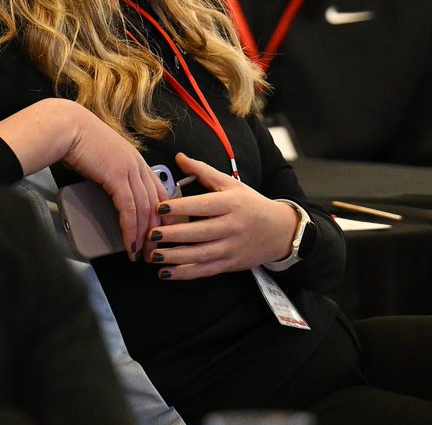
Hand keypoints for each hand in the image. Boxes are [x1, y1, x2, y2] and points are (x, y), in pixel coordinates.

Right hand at [0, 99, 165, 260]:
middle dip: (156, 229)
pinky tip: (129, 243)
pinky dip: (130, 230)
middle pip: (156, 202)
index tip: (160, 231)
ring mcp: (129, 169)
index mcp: (136, 159)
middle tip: (153, 249)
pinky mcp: (117, 176)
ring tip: (139, 253)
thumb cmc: (79, 140)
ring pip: (144, 208)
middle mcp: (138, 164)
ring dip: (142, 235)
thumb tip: (114, 190)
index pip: (159, 190)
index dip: (162, 213)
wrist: (67, 128)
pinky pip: (129, 209)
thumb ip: (114, 171)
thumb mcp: (104, 156)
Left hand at [144, 153, 298, 279]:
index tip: (159, 206)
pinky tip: (165, 272)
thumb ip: (203, 171)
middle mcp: (232, 226)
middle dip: (173, 234)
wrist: (280, 231)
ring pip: (200, 254)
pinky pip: (205, 270)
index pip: (203, 205)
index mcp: (231, 203)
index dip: (181, 207)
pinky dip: (185, 273)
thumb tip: (179, 157)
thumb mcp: (231, 184)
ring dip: (175, 257)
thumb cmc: (251, 204)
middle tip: (151, 233)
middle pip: (200, 232)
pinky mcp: (230, 264)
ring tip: (153, 255)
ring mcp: (232, 247)